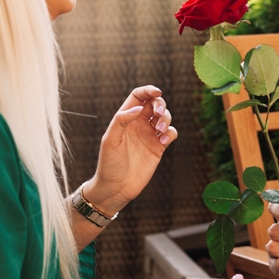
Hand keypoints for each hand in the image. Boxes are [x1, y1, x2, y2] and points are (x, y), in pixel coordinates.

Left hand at [84, 86, 178, 215]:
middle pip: (155, 104)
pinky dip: (170, 133)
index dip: (148, 90)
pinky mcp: (158, 148)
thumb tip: (138, 107)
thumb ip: (121, 120)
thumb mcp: (110, 140)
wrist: (116, 188)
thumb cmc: (108, 164)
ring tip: (160, 130)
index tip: (157, 92)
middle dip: (160, 104)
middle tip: (158, 114)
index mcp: (126, 118)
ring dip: (166, 118)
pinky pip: (170, 133)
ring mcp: (149, 136)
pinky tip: (163, 142)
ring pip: (165, 117)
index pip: (138, 97)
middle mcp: (138, 124)